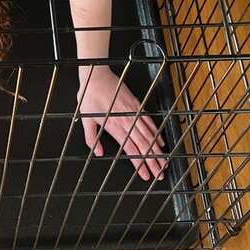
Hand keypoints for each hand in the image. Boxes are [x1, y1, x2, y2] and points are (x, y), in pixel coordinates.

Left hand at [77, 65, 166, 181]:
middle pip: (143, 145)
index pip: (131, 150)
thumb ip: (92, 138)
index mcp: (115, 126)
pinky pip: (149, 121)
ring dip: (157, 150)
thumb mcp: (85, 119)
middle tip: (160, 174)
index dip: (140, 164)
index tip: (147, 175)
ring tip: (164, 162)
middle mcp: (127, 121)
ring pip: (149, 135)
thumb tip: (98, 152)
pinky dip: (156, 133)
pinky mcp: (136, 105)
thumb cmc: (90, 95)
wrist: (96, 75)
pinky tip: (160, 142)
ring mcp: (133, 112)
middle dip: (153, 161)